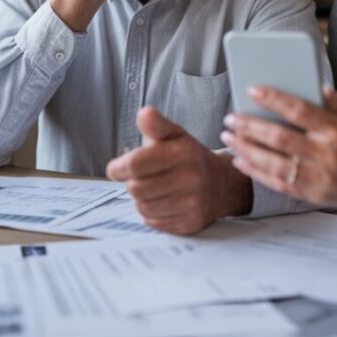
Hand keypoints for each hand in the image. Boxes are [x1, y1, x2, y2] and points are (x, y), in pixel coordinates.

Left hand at [106, 106, 252, 234]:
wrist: (220, 184)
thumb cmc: (189, 158)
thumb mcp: (174, 135)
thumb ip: (156, 125)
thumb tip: (144, 114)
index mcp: (183, 153)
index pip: (136, 164)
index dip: (118, 168)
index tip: (115, 169)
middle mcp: (191, 178)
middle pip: (136, 189)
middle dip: (132, 183)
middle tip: (140, 178)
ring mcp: (192, 203)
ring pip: (143, 208)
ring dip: (141, 199)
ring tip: (153, 189)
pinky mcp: (190, 223)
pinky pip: (154, 222)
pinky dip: (152, 214)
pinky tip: (163, 202)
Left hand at [221, 87, 336, 222]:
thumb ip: (336, 99)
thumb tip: (312, 86)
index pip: (300, 110)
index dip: (273, 99)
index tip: (252, 90)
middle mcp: (328, 155)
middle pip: (280, 138)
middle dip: (250, 126)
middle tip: (230, 117)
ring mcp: (320, 178)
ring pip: (274, 163)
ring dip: (246, 149)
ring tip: (227, 136)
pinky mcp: (313, 195)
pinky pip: (278, 184)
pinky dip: (256, 172)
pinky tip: (240, 160)